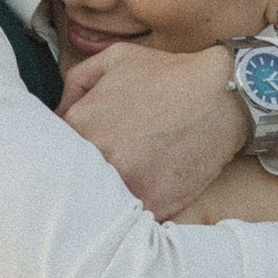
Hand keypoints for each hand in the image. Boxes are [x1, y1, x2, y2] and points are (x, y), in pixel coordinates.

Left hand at [61, 41, 255, 215]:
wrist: (223, 96)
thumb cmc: (170, 75)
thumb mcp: (116, 59)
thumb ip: (77, 81)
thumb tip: (59, 108)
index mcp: (80, 123)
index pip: (54, 148)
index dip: (67, 150)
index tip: (82, 151)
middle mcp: (96, 155)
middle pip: (72, 177)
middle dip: (84, 174)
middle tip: (104, 168)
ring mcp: (123, 182)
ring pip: (98, 200)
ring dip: (104, 196)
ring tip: (121, 184)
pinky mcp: (151, 203)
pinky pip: (129, 218)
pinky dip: (131, 212)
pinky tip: (140, 198)